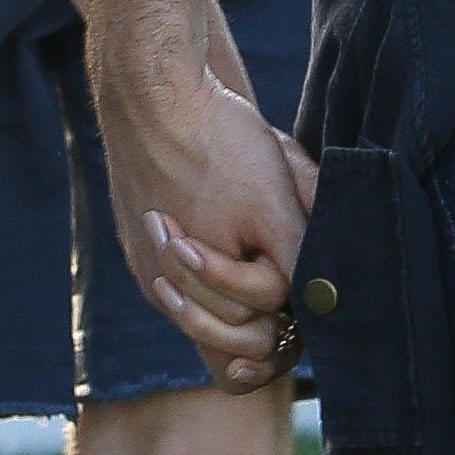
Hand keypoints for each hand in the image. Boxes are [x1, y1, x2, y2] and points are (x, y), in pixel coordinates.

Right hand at [93, 43, 313, 393]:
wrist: (152, 87)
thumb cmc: (219, 143)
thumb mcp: (277, 207)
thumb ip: (297, 265)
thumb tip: (320, 303)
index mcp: (194, 292)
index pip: (235, 367)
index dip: (273, 354)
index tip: (296, 328)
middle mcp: (159, 287)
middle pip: (217, 342)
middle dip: (257, 323)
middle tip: (289, 295)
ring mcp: (142, 261)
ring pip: (196, 305)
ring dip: (231, 289)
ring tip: (254, 250)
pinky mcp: (133, 233)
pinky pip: (176, 271)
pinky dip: (205, 262)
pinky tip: (219, 227)